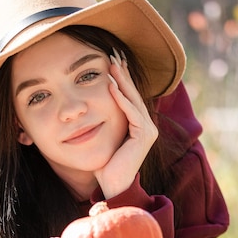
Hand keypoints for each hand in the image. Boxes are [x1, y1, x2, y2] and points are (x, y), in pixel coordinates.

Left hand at [95, 48, 157, 198]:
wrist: (111, 184)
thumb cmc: (104, 164)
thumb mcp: (104, 136)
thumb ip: (104, 121)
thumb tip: (89, 105)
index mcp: (139, 125)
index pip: (130, 96)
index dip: (122, 77)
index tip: (111, 60)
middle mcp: (147, 126)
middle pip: (133, 94)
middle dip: (123, 73)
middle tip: (113, 53)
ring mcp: (148, 130)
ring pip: (132, 100)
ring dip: (121, 80)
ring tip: (111, 64)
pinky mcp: (144, 135)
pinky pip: (131, 112)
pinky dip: (120, 98)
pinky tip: (110, 85)